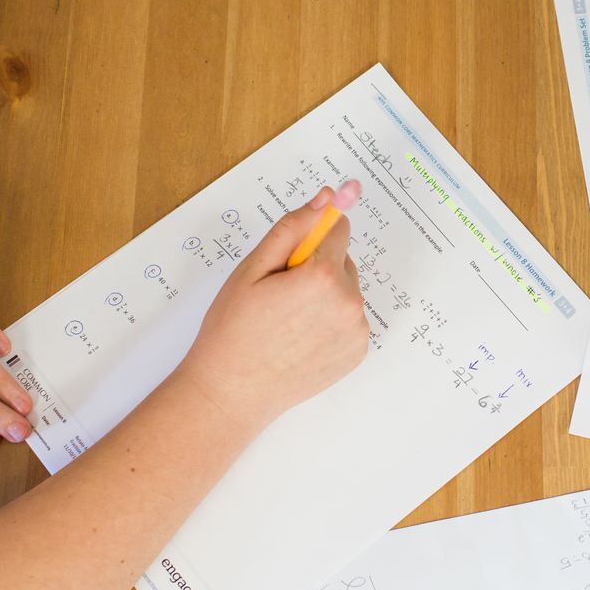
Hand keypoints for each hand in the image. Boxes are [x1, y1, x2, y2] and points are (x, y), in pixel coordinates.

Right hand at [175, 182, 369, 430]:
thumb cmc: (234, 329)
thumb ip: (292, 228)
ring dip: (324, 294)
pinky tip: (300, 338)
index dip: (308, 238)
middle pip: (341, 260)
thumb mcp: (253, 268)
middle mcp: (349, 302)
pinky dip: (330, 321)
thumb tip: (325, 197)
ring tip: (287, 320)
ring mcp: (356, 331)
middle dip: (315, 267)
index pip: (336, 227)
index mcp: (323, 276)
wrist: (232, 392)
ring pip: (345, 290)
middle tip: (278, 295)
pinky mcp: (358, 352)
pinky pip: (349, 319)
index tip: (291, 255)